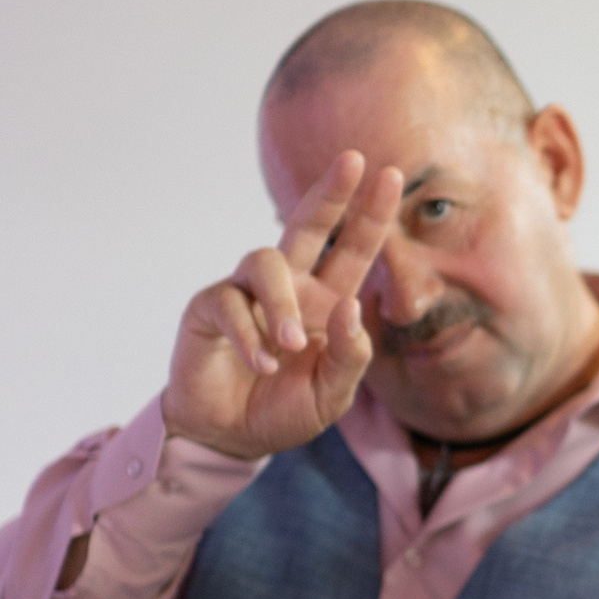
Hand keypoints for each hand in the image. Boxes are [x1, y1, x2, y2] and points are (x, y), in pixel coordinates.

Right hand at [161, 150, 402, 460]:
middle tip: (354, 160)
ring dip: (283, 303)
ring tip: (290, 347)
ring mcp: (247, 293)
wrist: (231, 438)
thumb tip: (352, 307)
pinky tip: (262, 365)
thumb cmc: (285, 409)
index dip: (371, 215)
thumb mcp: (332, 393)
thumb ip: (350, 356)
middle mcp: (289, 287)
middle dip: (331, 193)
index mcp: (326, 301)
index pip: (354, 250)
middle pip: (309, 225)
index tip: (389, 174)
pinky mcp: (209, 307)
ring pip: (266, 261)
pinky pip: (230, 302)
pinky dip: (250, 335)